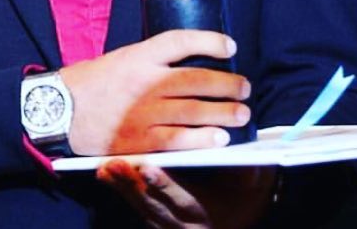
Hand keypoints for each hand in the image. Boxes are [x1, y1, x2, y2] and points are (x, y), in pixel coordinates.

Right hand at [60, 30, 249, 155]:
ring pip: (193, 110)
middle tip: (245, 88)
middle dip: (226, 84)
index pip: (180, 41)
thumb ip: (153, 60)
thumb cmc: (94, 82)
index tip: (231, 46)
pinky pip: (177, 140)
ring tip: (242, 114)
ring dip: (223, 112)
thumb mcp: (124, 58)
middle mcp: (144, 82)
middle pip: (196, 79)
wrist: (61, 109)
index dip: (209, 41)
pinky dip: (201, 139)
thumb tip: (193, 62)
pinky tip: (220, 139)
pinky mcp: (139, 140)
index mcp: (139, 56)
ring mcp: (143, 112)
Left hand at [96, 160, 276, 228]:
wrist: (244, 214)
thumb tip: (228, 135)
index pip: (183, 198)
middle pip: (155, 206)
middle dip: (132, 185)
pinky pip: (139, 208)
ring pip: (142, 209)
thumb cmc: (248, 187)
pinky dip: (123, 192)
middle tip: (113, 164)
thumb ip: (240, 163)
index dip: (164, 184)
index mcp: (208, 214)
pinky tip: (106, 174)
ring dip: (122, 188)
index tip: (147, 166)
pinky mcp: (160, 222)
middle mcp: (187, 226)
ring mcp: (171, 227)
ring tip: (104, 167)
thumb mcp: (252, 177)